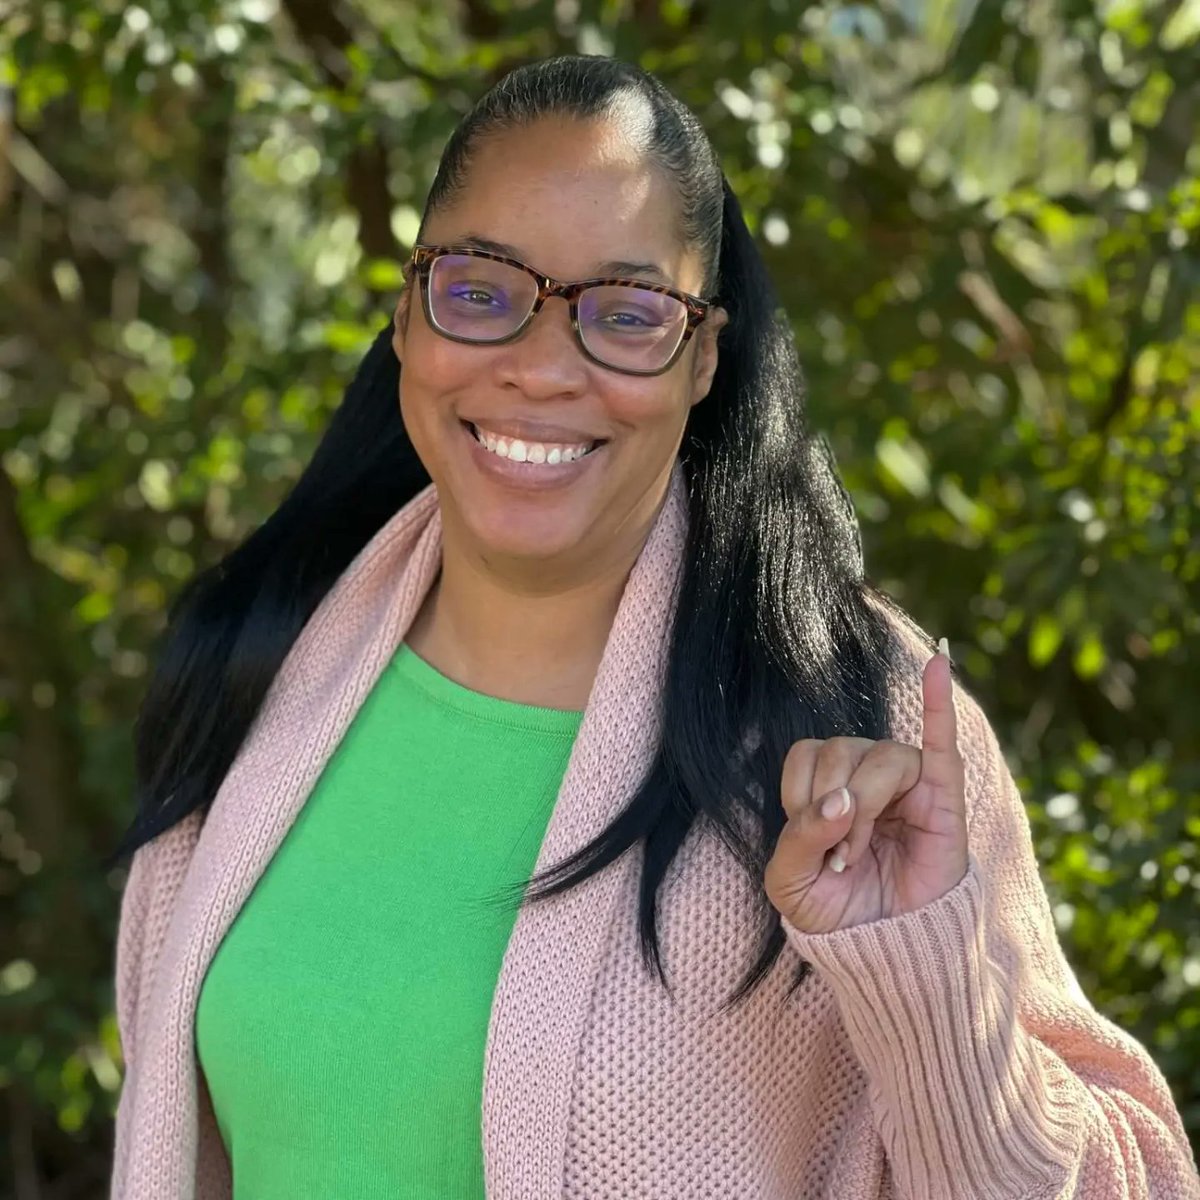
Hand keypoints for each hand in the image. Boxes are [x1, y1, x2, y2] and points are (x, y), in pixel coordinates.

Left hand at [763, 642, 968, 934]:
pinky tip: (938, 662)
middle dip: (833, 808)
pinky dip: (940, 700)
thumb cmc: (836, 912)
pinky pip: (942, 741)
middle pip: (840, 750)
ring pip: (881, 757)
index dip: (799, 795)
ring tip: (862, 852)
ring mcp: (907, 783)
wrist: (885, 953)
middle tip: (841, 859)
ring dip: (865, 806)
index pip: (805, 754)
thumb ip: (800, 836)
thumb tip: (841, 802)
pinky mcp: (944, 798)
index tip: (809, 841)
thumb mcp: (790, 880)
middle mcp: (865, 773)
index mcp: (827, 784)